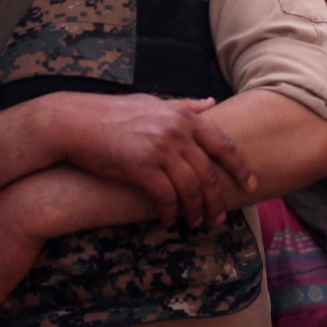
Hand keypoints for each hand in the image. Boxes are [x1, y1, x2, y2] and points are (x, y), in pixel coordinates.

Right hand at [45, 92, 256, 227]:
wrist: (75, 121)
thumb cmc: (114, 113)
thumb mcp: (154, 103)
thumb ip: (185, 106)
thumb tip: (211, 103)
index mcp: (184, 116)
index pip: (225, 145)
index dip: (241, 168)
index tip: (252, 184)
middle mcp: (177, 131)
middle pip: (209, 173)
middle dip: (217, 199)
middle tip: (218, 217)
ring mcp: (160, 148)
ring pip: (190, 188)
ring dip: (194, 211)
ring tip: (193, 223)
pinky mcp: (141, 166)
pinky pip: (165, 197)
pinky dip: (170, 212)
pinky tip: (168, 220)